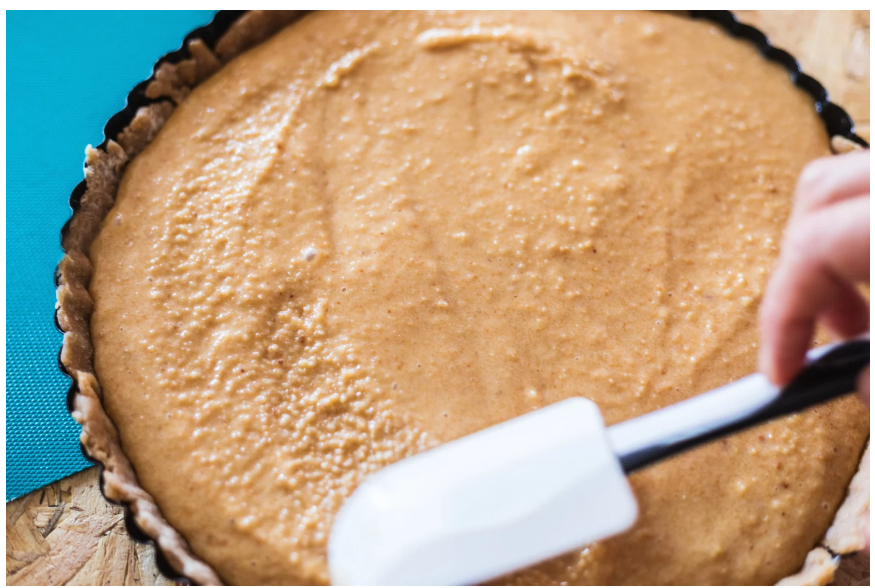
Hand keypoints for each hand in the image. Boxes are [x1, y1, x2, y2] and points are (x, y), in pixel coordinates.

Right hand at [758, 150, 869, 401]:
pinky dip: (859, 235)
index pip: (813, 248)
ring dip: (827, 249)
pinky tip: (873, 274)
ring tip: (852, 310)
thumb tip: (860, 382)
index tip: (781, 372)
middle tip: (821, 337)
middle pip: (816, 199)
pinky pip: (869, 193)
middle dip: (799, 274)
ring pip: (842, 186)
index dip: (783, 316)